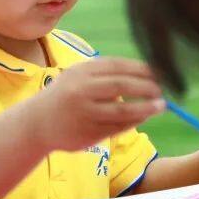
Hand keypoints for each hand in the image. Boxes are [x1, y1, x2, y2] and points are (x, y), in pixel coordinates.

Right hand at [31, 57, 163, 152]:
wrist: (36, 123)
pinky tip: (143, 117)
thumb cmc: (66, 96)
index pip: (118, 67)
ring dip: (145, 108)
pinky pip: (117, 127)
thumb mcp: (80, 77)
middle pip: (122, 86)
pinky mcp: (88, 132)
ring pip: (122, 111)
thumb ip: (107, 74)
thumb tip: (146, 74)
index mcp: (82, 72)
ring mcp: (84, 113)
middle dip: (147, 87)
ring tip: (161, 106)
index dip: (142, 69)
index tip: (159, 72)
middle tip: (162, 90)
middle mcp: (81, 90)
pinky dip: (133, 122)